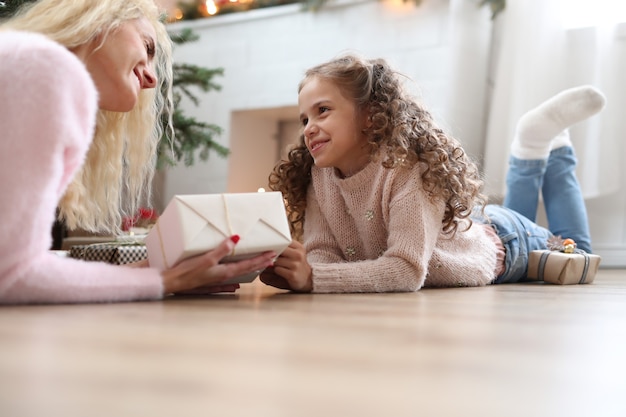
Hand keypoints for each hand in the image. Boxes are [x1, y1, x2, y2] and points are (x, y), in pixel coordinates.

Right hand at [159, 236, 275, 294]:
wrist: (171, 283)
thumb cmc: (187, 271)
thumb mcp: (205, 258)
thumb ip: (221, 249)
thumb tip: (236, 239)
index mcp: (225, 271)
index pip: (248, 264)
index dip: (261, 259)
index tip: (273, 254)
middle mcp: (223, 277)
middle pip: (246, 270)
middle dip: (260, 263)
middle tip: (272, 258)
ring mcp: (216, 281)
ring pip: (238, 275)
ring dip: (249, 270)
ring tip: (259, 266)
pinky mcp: (208, 282)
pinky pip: (226, 283)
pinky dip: (234, 282)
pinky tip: (236, 286)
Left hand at [260, 240, 311, 291]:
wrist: (307, 278)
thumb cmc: (297, 263)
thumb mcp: (294, 252)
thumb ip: (284, 247)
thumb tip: (267, 243)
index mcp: (298, 247)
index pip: (283, 241)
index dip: (275, 244)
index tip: (272, 247)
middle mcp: (298, 254)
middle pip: (278, 250)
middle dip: (274, 254)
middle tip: (274, 257)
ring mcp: (296, 265)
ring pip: (276, 261)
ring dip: (274, 264)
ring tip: (280, 265)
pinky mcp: (292, 274)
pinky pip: (277, 269)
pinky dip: (277, 271)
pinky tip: (282, 272)